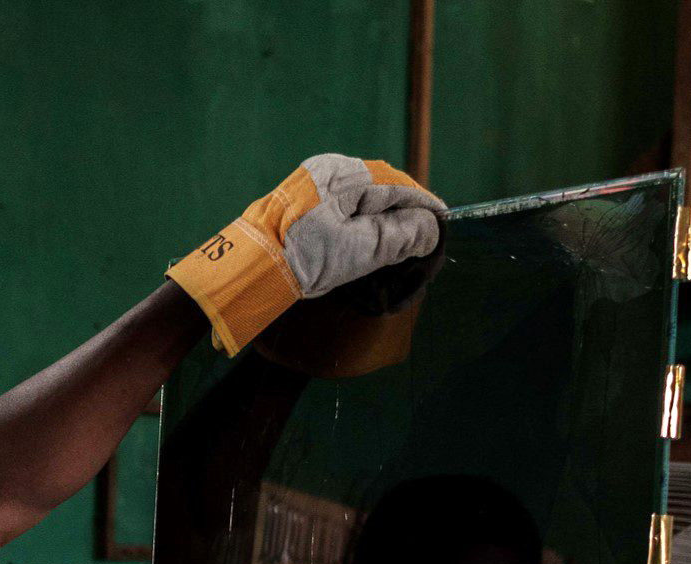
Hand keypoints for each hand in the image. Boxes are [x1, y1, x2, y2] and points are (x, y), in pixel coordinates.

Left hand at [167, 155, 446, 355]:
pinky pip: (345, 197)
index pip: (398, 185)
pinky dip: (364, 211)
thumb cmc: (301, 258)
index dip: (424, 204)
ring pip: (364, 190)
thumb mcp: (358, 251)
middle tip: (426, 230)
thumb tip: (431, 228)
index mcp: (345, 176)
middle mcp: (330, 169)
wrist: (248, 267)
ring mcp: (314, 180)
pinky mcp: (303, 195)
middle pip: (382, 184)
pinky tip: (370, 229)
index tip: (443, 221)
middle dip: (406, 206)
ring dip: (385, 209)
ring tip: (403, 233)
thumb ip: (399, 237)